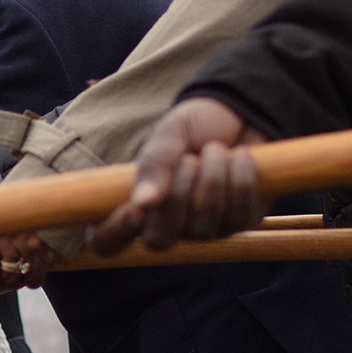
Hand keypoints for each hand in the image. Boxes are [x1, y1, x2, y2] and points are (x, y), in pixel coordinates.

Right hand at [92, 99, 267, 253]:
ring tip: (215, 149)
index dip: (116, 232)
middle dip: (177, 197)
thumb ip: (154, 165)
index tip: (134, 208)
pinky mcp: (241, 221)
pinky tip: (240, 156)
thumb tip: (143, 202)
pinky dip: (242, 180)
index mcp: (138, 204)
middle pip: (160, 239)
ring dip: (213, 181)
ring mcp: (205, 228)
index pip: (109, 240)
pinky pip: (240, 216)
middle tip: (190, 160)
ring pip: (204, 226)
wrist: (239, 112)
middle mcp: (169, 225)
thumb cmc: (194, 126)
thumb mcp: (169, 134)